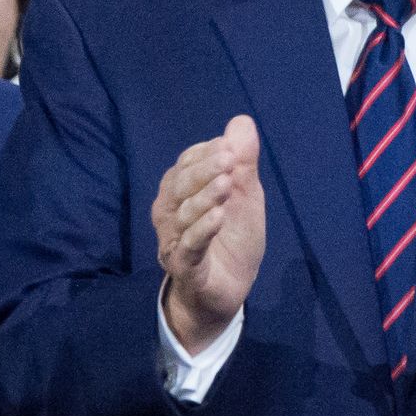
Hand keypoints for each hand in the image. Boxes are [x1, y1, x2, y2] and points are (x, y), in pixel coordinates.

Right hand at [154, 116, 265, 353]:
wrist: (225, 293)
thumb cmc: (231, 241)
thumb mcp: (245, 198)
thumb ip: (243, 163)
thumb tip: (242, 121)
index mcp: (182, 191)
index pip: (187, 163)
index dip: (206, 153)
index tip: (229, 147)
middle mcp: (170, 212)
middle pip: (180, 185)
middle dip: (203, 170)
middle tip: (228, 160)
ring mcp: (174, 241)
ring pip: (183, 214)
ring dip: (204, 198)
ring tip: (226, 185)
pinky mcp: (185, 268)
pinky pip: (188, 247)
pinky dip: (202, 231)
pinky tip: (218, 217)